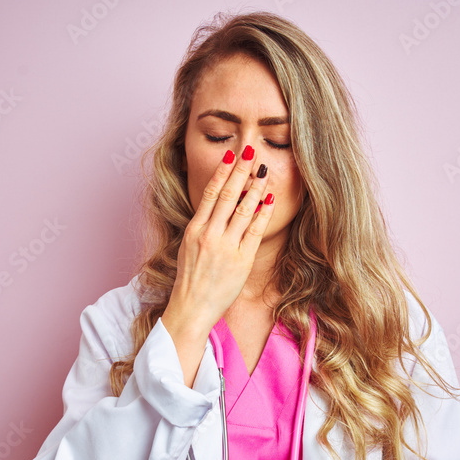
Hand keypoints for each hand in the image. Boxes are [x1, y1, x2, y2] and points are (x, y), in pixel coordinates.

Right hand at [162, 145, 273, 385]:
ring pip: (242, 210)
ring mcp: (225, 248)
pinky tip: (270, 199)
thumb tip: (215, 207)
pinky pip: (254, 231)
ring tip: (265, 169)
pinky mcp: (241, 260)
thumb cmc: (190, 280)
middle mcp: (209, 235)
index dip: (222, 173)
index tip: (231, 155)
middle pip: (227, 195)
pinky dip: (263, 213)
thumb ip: (202, 227)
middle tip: (252, 150)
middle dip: (241, 171)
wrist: (190, 308)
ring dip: (255, 187)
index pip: (209, 194)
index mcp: (194, 230)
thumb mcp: (189, 248)